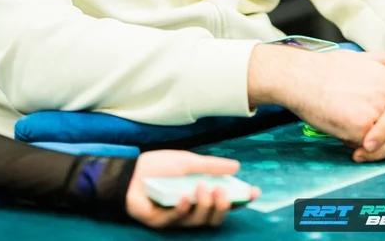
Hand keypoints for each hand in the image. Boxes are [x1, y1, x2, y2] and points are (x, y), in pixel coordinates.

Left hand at [125, 150, 259, 227]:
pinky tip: (184, 197)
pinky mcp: (162, 222)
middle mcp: (192, 207)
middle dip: (223, 207)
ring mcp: (178, 216)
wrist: (130, 171)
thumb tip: (236, 166)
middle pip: (215, 217)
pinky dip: (183, 209)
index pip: (224, 200)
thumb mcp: (187, 161)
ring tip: (202, 188)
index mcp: (200, 192)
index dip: (241, 198)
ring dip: (204, 206)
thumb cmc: (158, 165)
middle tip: (222, 192)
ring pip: (200, 221)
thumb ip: (210, 166)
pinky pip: (178, 221)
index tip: (254, 192)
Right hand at [248, 44, 384, 143]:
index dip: (373, 110)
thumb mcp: (356, 58)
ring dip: (359, 134)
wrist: (299, 76)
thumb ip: (380, 60)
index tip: (355, 105)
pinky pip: (362, 145)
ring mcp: (377, 111)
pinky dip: (348, 140)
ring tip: (339, 114)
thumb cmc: (322, 68)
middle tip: (344, 110)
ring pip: (375, 137)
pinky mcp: (363, 128)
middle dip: (367, 124)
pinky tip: (335, 122)